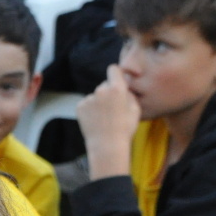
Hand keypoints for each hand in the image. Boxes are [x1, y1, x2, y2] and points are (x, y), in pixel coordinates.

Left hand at [77, 64, 139, 179]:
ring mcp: (88, 98)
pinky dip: (90, 109)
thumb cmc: (125, 128)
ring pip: (96, 96)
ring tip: (105, 117)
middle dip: (109, 92)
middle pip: (105, 85)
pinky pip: (87, 103)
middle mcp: (101, 90)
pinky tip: (96, 120)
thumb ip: (129, 93)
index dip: (116, 73)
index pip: (113, 69)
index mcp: (117, 88)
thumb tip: (124, 85)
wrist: (107, 145)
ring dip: (99, 102)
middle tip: (114, 108)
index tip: (116, 77)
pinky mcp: (80, 106)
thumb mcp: (136, 108)